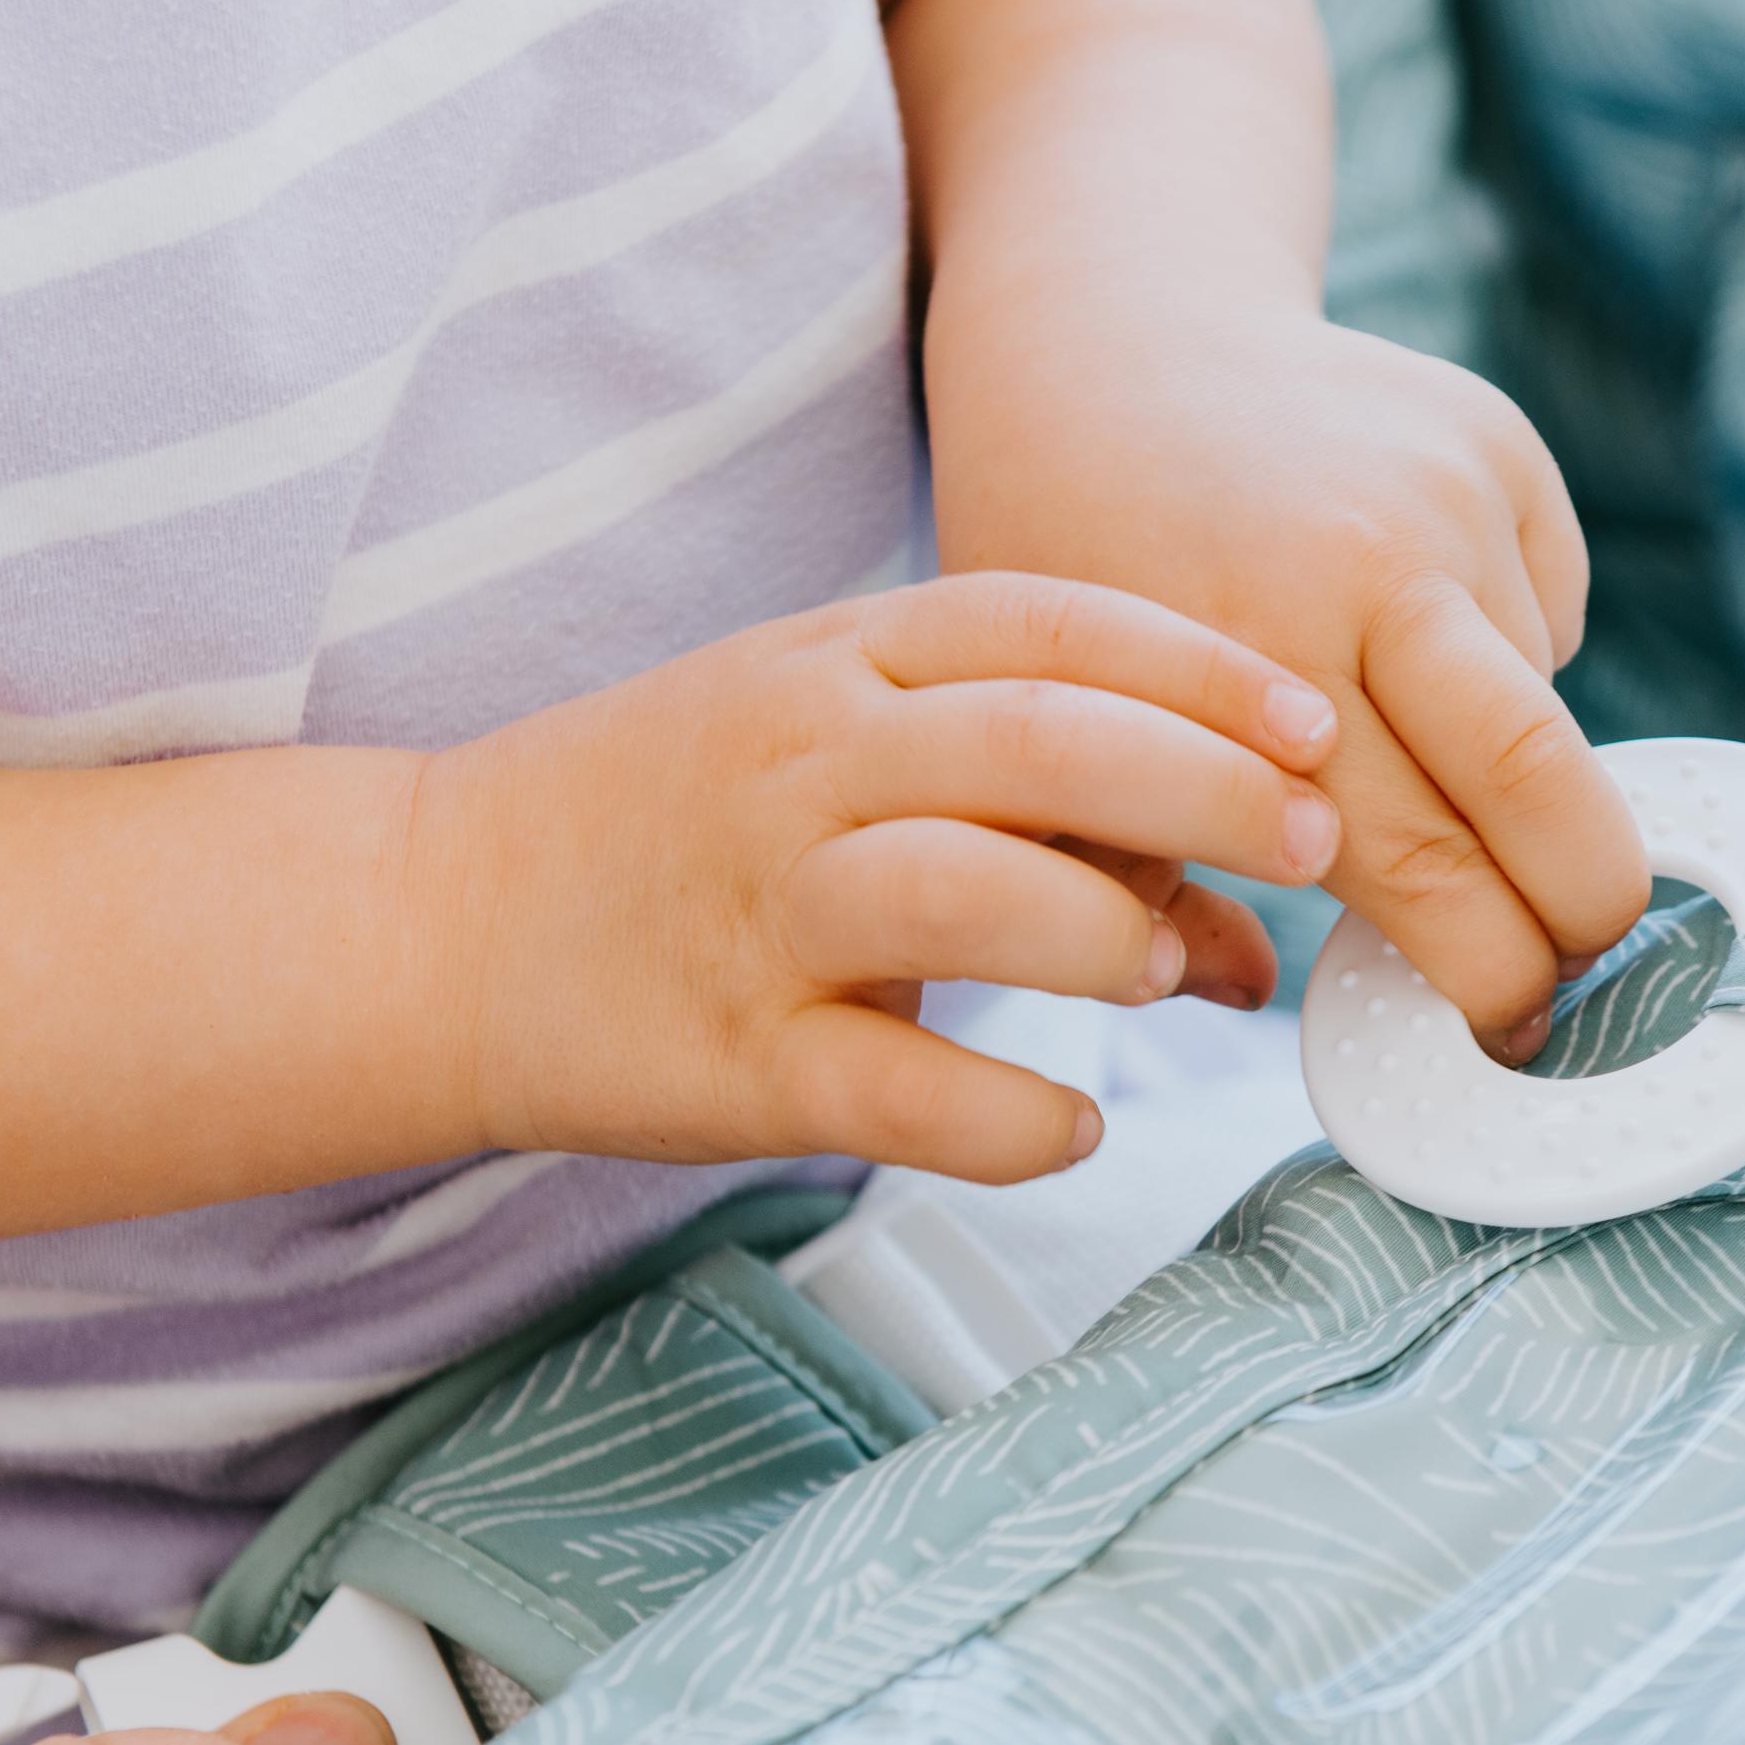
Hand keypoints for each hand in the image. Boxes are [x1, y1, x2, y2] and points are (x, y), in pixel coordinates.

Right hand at [409, 570, 1345, 1181]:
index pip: (1046, 622)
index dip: (1199, 665)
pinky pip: (893, 1088)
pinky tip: (1074, 1122)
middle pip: (1033, 742)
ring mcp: (756, 909)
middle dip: (1206, 784)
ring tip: (1175, 973)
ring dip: (1103, 931)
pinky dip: (1008, 1112)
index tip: (1316, 721)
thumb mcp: (845, 759)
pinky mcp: (725, 1057)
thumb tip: (1250, 935)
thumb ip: (1047, 821)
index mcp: (835, 662)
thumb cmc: (677, 828)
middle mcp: (798, 763)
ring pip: (959, 889)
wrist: (427, 920)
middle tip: (1317, 842)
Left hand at [926, 292, 1649, 1058]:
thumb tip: (1255, 995)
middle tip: (1590, 967)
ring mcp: (1452, 488)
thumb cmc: (1064, 552)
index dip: (1491, 972)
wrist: (1110, 331)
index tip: (1510, 1037)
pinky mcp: (1499, 444)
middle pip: (1547, 777)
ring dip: (1520, 780)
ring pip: (1546, 700)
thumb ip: (1140, 874)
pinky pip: (1544, 610)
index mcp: (1251, 653)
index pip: (1425, 861)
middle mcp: (1373, 561)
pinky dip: (1502, 664)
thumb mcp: (1059, 719)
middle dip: (1591, 904)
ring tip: (1434, 778)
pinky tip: (1411, 645)